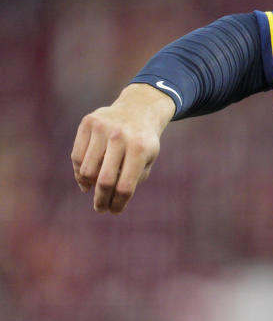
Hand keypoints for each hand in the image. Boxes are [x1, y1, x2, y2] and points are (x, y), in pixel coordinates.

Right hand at [71, 83, 175, 213]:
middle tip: (100, 209)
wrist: (138, 109)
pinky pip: (77, 155)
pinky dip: (79, 171)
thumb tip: (111, 199)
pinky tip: (85, 178)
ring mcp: (103, 128)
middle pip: (104, 180)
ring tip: (92, 191)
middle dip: (101, 200)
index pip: (125, 186)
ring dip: (88, 185)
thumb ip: (132, 178)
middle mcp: (120, 137)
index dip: (118, 203)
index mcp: (140, 149)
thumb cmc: (143, 141)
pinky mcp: (88, 122)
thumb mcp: (147, 159)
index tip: (113, 212)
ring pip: (87, 169)